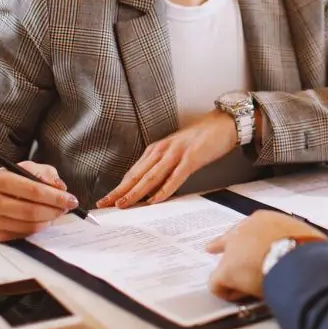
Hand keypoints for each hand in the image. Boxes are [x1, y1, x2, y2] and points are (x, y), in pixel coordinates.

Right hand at [0, 161, 77, 241]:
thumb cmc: (6, 180)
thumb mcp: (23, 168)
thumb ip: (44, 173)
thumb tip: (60, 187)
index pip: (33, 190)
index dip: (55, 196)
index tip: (72, 198)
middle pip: (31, 211)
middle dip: (55, 210)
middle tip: (67, 207)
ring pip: (28, 225)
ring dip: (49, 220)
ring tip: (56, 212)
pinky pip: (23, 234)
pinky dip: (38, 227)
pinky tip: (42, 219)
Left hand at [97, 110, 237, 208]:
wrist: (222, 123)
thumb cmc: (199, 140)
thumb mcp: (175, 152)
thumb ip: (162, 168)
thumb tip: (150, 190)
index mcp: (156, 150)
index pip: (133, 173)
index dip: (118, 187)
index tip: (105, 200)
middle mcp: (162, 151)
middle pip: (137, 175)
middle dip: (119, 191)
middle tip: (104, 205)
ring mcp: (176, 153)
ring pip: (151, 176)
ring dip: (136, 192)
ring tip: (124, 204)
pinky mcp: (192, 157)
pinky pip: (175, 176)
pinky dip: (164, 189)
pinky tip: (155, 199)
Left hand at [206, 211, 326, 300]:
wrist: (297, 259)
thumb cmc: (308, 248)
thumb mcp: (305, 237)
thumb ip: (297, 240)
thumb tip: (308, 249)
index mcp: (264, 220)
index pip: (249, 227)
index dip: (246, 237)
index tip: (242, 242)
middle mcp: (244, 229)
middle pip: (229, 240)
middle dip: (224, 247)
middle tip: (211, 248)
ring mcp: (233, 249)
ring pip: (226, 264)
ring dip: (235, 275)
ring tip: (247, 289)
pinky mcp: (226, 270)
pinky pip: (218, 284)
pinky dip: (227, 292)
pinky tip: (239, 297)